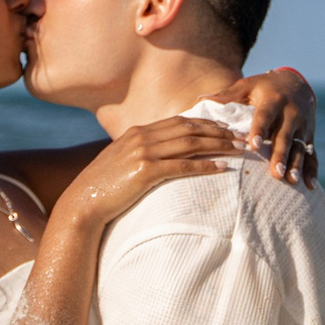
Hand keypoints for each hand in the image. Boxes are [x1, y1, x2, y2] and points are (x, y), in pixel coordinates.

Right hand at [55, 115, 243, 229]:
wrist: (84, 202)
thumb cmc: (103, 187)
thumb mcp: (121, 162)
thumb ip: (141, 153)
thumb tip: (159, 156)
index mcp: (138, 132)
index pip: (180, 122)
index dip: (206, 123)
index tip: (225, 127)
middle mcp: (142, 137)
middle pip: (190, 129)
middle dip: (219, 131)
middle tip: (241, 136)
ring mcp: (144, 153)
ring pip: (191, 144)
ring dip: (218, 145)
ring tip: (238, 150)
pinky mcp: (146, 171)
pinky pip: (183, 166)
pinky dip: (205, 165)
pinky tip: (222, 168)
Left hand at [220, 67, 318, 187]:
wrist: (297, 84)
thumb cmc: (264, 87)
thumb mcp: (247, 86)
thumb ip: (227, 94)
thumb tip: (200, 98)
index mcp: (273, 100)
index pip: (265, 116)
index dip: (260, 130)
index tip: (253, 145)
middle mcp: (291, 113)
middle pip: (285, 136)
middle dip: (280, 154)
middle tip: (275, 172)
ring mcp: (303, 126)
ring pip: (300, 147)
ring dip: (296, 164)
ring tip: (290, 181)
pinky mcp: (310, 137)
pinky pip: (312, 155)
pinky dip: (312, 170)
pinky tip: (309, 186)